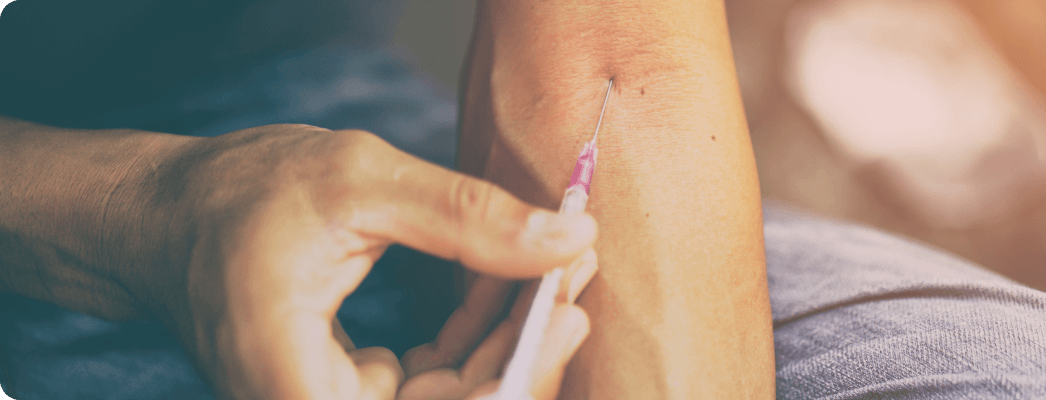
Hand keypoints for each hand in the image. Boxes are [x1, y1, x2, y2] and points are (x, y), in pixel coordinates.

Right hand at [148, 124, 596, 398]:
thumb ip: (466, 217)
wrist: (168, 214)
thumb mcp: (360, 182)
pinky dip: (473, 335)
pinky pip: (431, 380)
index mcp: (295, 384)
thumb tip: (570, 239)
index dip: (517, 373)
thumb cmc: (240, 193)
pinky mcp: (346, 390)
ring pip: (450, 397)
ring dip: (507, 337)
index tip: (566, 309)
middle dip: (525, 349)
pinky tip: (501, 281)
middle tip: (572, 277)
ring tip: (550, 269)